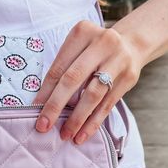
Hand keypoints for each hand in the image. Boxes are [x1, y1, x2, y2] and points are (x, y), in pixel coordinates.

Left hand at [32, 20, 141, 143]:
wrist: (132, 44)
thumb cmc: (95, 50)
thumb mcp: (79, 48)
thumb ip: (64, 69)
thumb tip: (43, 103)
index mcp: (82, 32)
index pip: (59, 67)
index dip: (45, 91)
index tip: (35, 111)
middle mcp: (101, 43)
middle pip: (73, 79)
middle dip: (56, 105)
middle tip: (44, 126)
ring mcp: (117, 60)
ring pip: (92, 95)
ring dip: (76, 118)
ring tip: (65, 134)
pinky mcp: (128, 78)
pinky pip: (107, 105)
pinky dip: (93, 122)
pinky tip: (83, 135)